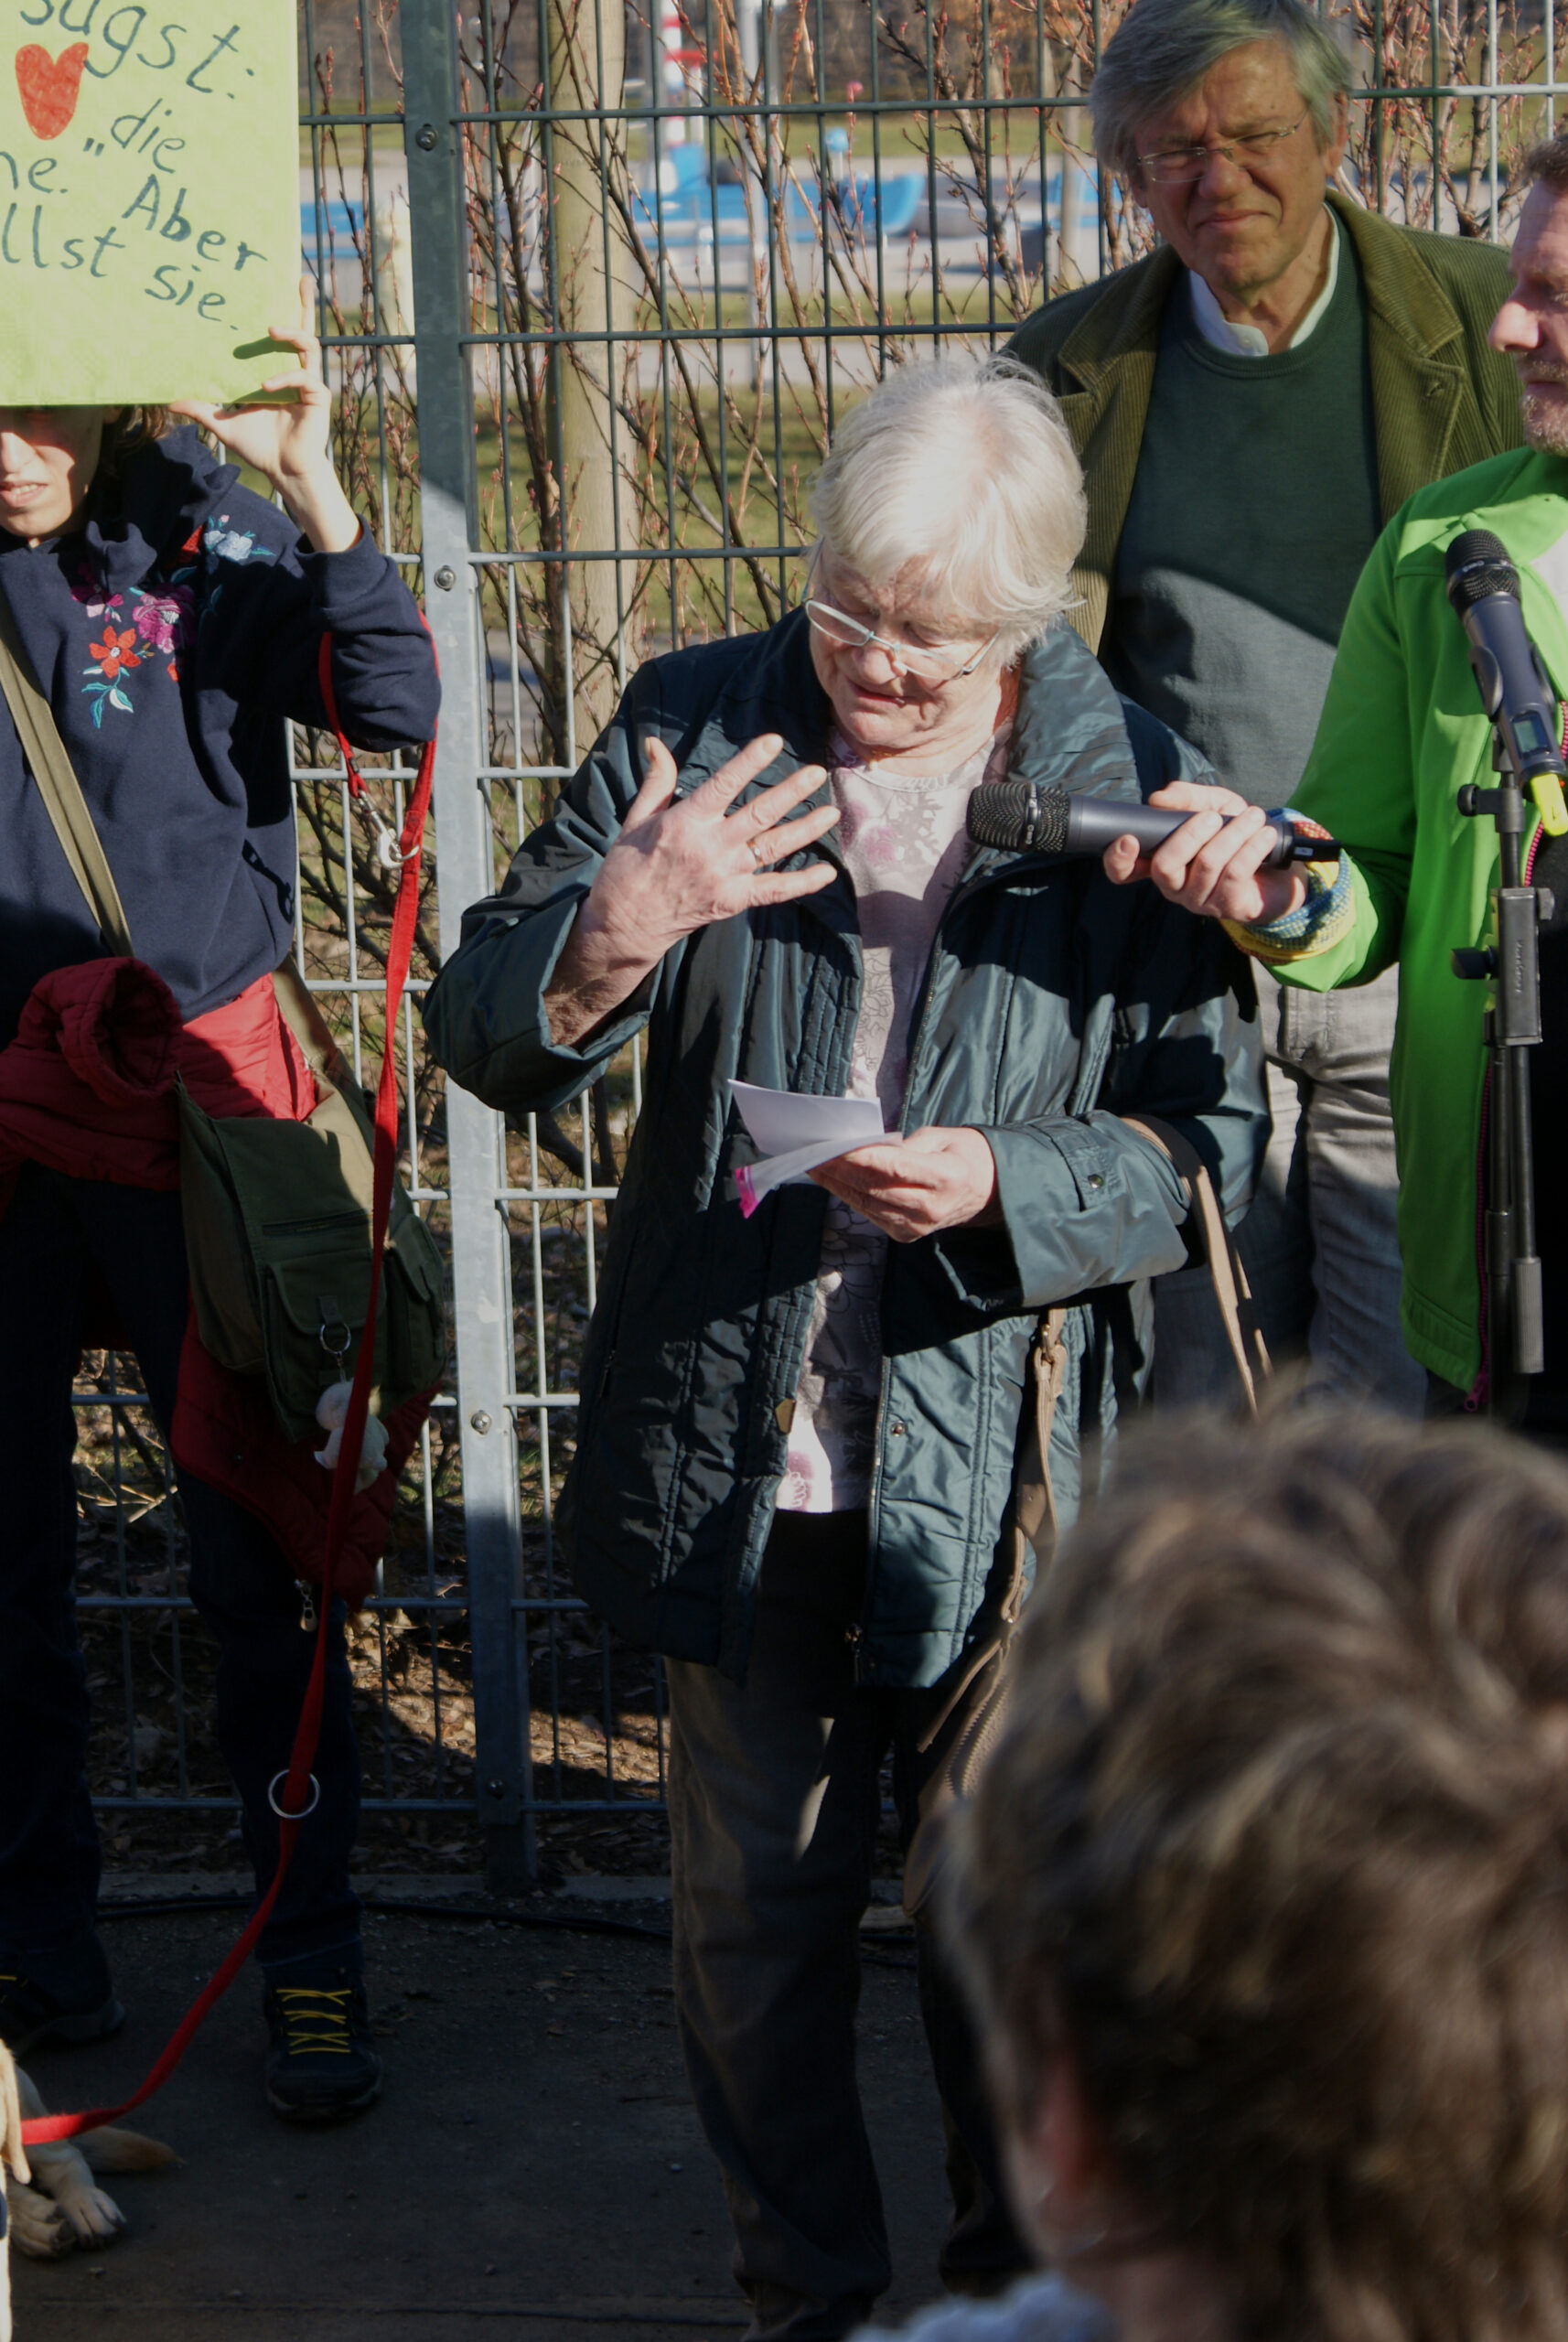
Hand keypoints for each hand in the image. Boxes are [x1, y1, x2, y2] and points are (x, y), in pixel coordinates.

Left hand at [169, 278, 357, 552]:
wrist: (282, 470)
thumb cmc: (259, 446)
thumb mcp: (223, 422)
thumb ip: (201, 408)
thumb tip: (168, 402)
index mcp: (275, 371)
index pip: (279, 337)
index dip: (279, 311)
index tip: (269, 285)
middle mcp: (293, 371)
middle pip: (303, 329)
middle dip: (303, 302)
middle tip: (300, 277)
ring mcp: (307, 383)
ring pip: (309, 345)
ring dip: (291, 333)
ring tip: (270, 329)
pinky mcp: (316, 397)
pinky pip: (303, 378)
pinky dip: (283, 378)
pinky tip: (266, 385)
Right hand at [544, 731, 838, 1047]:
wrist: (624, 925)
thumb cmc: (627, 868)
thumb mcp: (635, 819)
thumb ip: (657, 781)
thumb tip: (656, 743)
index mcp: (684, 823)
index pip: (724, 785)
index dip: (750, 762)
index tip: (774, 741)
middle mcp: (709, 848)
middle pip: (759, 814)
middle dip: (791, 791)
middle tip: (818, 773)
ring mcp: (724, 876)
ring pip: (773, 847)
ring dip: (805, 829)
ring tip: (832, 812)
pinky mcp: (732, 901)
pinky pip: (774, 891)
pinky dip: (802, 883)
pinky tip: (827, 873)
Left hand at [809, 1126, 998, 1242]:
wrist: (987, 1192)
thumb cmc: (963, 1154)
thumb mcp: (941, 1136)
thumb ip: (903, 1144)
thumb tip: (862, 1148)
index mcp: (945, 1178)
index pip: (893, 1168)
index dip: (859, 1158)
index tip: (831, 1145)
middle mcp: (930, 1208)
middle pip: (873, 1188)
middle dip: (837, 1170)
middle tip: (810, 1150)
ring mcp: (917, 1227)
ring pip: (865, 1204)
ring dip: (835, 1184)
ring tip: (812, 1163)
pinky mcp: (906, 1236)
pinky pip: (869, 1213)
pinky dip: (847, 1195)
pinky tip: (831, 1179)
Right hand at [1100, 780, 1307, 926]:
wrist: (1280, 866)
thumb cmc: (1237, 834)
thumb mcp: (1215, 806)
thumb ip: (1187, 798)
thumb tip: (1158, 799)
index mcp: (1162, 863)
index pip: (1125, 872)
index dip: (1118, 860)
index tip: (1129, 838)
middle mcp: (1175, 887)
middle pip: (1165, 866)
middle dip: (1190, 834)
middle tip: (1214, 817)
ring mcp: (1200, 901)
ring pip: (1206, 865)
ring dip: (1233, 834)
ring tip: (1254, 816)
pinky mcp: (1229, 907)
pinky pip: (1235, 873)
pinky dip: (1251, 847)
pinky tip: (1263, 834)